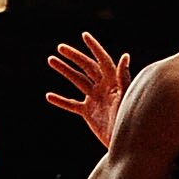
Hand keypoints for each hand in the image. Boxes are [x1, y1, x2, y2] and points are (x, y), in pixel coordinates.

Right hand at [47, 31, 128, 151]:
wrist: (124, 143)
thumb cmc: (129, 120)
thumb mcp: (126, 97)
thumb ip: (124, 78)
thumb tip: (125, 56)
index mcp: (114, 82)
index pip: (103, 60)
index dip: (95, 48)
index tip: (84, 35)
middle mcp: (104, 87)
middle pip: (87, 67)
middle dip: (74, 56)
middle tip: (60, 47)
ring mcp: (95, 99)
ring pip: (77, 81)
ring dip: (64, 70)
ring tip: (51, 60)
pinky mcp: (88, 112)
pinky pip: (72, 104)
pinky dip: (60, 100)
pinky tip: (49, 96)